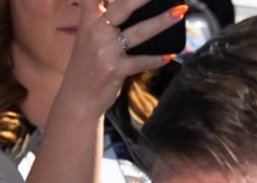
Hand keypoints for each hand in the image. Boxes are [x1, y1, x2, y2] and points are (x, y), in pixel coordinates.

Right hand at [53, 0, 179, 121]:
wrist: (77, 99)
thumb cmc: (88, 65)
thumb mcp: (90, 38)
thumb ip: (106, 19)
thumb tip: (134, 5)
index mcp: (88, 21)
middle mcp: (95, 32)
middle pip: (122, 7)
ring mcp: (105, 51)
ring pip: (138, 33)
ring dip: (161, 22)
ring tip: (179, 12)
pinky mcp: (114, 70)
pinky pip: (141, 61)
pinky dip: (157, 58)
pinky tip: (170, 54)